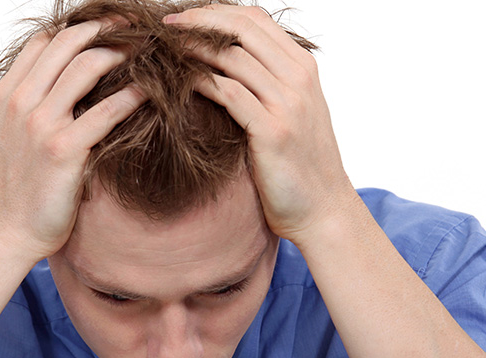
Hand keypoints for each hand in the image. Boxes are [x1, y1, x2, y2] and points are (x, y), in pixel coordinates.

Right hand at [0, 20, 146, 261]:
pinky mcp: (64, 149)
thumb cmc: (11, 193)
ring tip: (147, 54)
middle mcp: (21, 103)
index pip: (44, 42)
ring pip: (88, 66)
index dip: (77, 28)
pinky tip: (149, 93)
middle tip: (133, 28)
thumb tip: (49, 91)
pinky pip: (107, 110)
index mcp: (7, 97)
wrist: (5, 233)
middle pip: (68, 43)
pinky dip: (132, 95)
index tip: (105, 28)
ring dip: (123, 53)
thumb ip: (24, 109)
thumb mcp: (6, 140)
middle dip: (105, 29)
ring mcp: (41, 124)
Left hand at [164, 6, 358, 247]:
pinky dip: (200, 82)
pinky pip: (229, 93)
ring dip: (192, 49)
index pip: (255, 18)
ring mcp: (288, 103)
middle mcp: (298, 78)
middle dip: (198, 20)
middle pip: (241, 28)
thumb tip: (222, 64)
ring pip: (232, 56)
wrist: (321, 210)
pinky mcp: (272, 131)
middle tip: (165, 25)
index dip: (215, 12)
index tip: (183, 18)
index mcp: (303, 67)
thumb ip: (266, 84)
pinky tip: (178, 83)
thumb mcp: (289, 114)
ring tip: (164, 51)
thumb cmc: (299, 166)